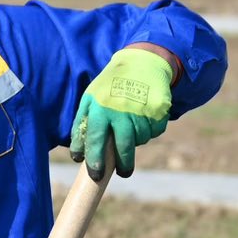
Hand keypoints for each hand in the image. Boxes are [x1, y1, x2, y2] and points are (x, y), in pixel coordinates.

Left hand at [69, 46, 174, 180]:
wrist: (141, 62)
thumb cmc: (109, 86)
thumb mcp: (90, 99)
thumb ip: (81, 126)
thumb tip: (77, 156)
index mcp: (100, 108)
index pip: (95, 139)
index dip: (95, 160)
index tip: (96, 175)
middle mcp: (121, 110)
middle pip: (123, 146)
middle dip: (123, 164)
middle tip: (123, 172)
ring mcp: (142, 110)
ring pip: (140, 140)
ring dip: (136, 140)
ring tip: (132, 126)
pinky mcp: (160, 109)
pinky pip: (154, 131)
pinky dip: (149, 130)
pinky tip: (144, 117)